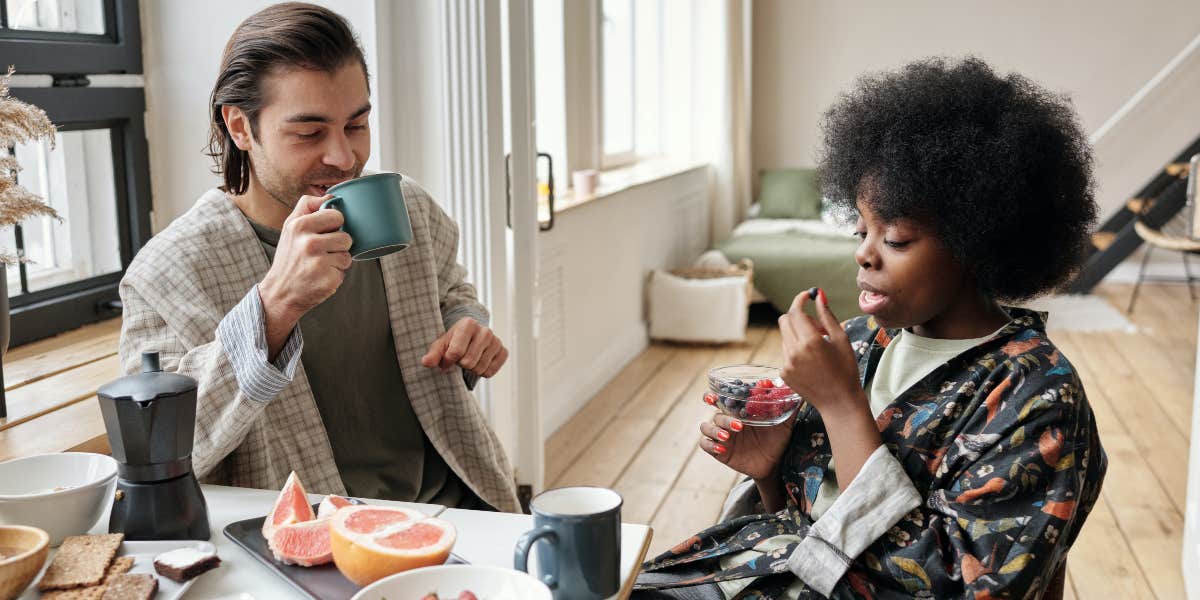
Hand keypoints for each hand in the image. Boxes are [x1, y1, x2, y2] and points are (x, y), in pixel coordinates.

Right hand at [259, 195, 352, 356]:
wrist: (280, 292)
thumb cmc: (289, 257)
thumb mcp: (290, 227)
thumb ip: (307, 207)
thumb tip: (331, 196)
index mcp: (299, 225)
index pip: (336, 215)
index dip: (335, 225)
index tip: (324, 232)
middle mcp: (308, 242)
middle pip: (346, 236)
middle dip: (339, 244)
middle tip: (323, 252)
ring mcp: (318, 261)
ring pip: (348, 254)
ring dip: (339, 260)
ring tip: (321, 264)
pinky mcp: (327, 278)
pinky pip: (345, 270)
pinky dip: (336, 274)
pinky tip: (321, 276)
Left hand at [421, 318, 507, 377]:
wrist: (471, 336)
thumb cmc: (454, 340)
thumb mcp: (441, 344)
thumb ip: (433, 354)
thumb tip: (426, 362)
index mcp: (468, 324)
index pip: (455, 353)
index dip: (448, 360)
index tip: (446, 358)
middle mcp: (485, 331)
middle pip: (468, 362)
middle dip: (461, 364)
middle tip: (460, 358)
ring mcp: (496, 341)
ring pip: (479, 368)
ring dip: (471, 368)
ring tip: (470, 359)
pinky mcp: (503, 352)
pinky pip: (490, 372)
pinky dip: (483, 371)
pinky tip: (479, 362)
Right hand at [698, 401, 796, 481]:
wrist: (773, 465)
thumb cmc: (776, 441)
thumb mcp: (784, 425)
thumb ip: (790, 410)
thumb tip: (801, 394)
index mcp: (740, 412)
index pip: (722, 399)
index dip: (714, 394)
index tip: (714, 395)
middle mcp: (728, 421)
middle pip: (715, 412)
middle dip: (717, 413)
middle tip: (724, 414)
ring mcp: (723, 436)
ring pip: (707, 427)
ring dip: (715, 429)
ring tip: (728, 435)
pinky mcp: (719, 451)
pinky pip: (706, 445)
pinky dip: (711, 445)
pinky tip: (722, 448)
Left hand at [778, 288, 868, 418]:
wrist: (839, 402)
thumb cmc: (846, 370)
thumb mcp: (841, 340)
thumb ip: (827, 316)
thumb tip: (819, 296)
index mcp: (810, 342)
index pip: (796, 311)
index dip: (800, 300)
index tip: (806, 296)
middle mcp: (794, 352)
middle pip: (785, 320)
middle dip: (798, 316)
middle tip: (818, 326)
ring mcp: (786, 364)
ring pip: (785, 336)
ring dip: (798, 334)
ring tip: (818, 346)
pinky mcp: (783, 373)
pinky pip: (786, 352)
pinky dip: (796, 349)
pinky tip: (812, 361)